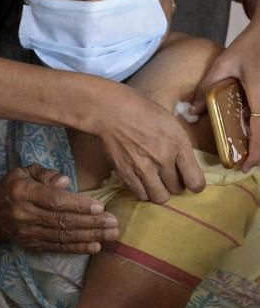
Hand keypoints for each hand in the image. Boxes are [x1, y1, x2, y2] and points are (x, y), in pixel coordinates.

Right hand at [0, 165, 118, 253]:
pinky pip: (57, 247)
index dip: (77, 205)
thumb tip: (65, 181)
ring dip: (90, 236)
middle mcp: (25, 214)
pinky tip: (95, 246)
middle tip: (114, 223)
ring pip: (63, 236)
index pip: (54, 201)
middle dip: (91, 223)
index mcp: (23, 192)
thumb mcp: (24, 172)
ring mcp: (28, 233)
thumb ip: (45, 174)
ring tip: (111, 235)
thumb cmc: (12, 187)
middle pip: (62, 221)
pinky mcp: (32, 245)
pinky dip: (77, 248)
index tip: (99, 206)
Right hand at [90, 80, 204, 202]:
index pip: (196, 182)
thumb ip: (180, 145)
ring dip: (160, 191)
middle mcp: (163, 159)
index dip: (195, 184)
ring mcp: (144, 168)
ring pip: (160, 197)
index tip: (190, 181)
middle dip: (176, 185)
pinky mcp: (126, 173)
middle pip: (177, 190)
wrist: (111, 111)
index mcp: (178, 143)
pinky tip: (142, 181)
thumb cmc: (142, 110)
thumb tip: (186, 164)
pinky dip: (144, 191)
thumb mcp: (170, 122)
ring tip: (157, 182)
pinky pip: (141, 194)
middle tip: (170, 177)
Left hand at [191, 15, 259, 169]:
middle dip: (259, 154)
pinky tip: (255, 132)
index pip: (259, 134)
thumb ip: (207, 87)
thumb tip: (193, 111)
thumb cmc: (249, 44)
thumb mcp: (224, 63)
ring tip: (250, 152)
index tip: (243, 166)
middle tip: (245, 163)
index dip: (253, 154)